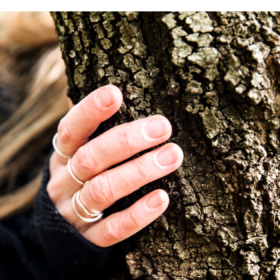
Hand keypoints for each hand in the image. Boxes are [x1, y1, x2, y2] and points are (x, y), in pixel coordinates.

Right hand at [47, 85, 182, 246]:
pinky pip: (112, 229)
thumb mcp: (75, 155)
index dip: (89, 111)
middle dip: (127, 141)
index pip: (70, 130)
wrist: (59, 231)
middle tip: (162, 127)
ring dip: (139, 172)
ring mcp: (74, 213)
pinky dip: (137, 215)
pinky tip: (163, 198)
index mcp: (61, 158)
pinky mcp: (88, 239)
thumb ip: (89, 129)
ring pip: (103, 191)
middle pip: (91, 159)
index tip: (115, 93)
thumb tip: (108, 88)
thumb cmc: (78, 180)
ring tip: (173, 155)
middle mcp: (64, 183)